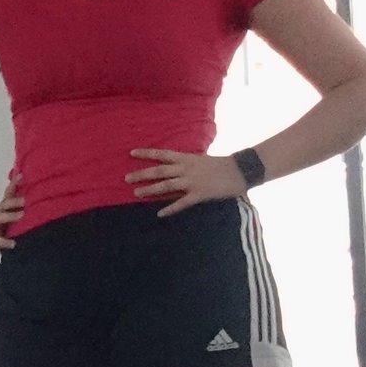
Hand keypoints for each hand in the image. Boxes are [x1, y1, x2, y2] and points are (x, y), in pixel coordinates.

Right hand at [0, 174, 22, 254]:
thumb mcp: (4, 213)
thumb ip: (14, 205)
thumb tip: (27, 192)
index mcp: (1, 208)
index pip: (8, 194)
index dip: (14, 184)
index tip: (21, 175)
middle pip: (5, 204)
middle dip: (14, 201)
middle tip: (25, 199)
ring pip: (1, 218)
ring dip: (11, 215)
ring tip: (22, 214)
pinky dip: (6, 242)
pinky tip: (13, 244)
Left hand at [128, 147, 243, 215]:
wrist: (239, 170)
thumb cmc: (220, 165)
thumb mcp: (200, 160)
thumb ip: (186, 163)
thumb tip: (174, 166)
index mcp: (186, 158)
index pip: (162, 154)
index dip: (147, 153)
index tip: (131, 153)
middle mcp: (186, 169)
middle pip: (160, 171)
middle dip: (142, 174)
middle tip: (126, 178)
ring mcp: (192, 182)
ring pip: (166, 186)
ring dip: (150, 190)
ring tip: (136, 194)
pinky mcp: (199, 194)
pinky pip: (182, 203)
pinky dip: (170, 208)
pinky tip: (159, 213)